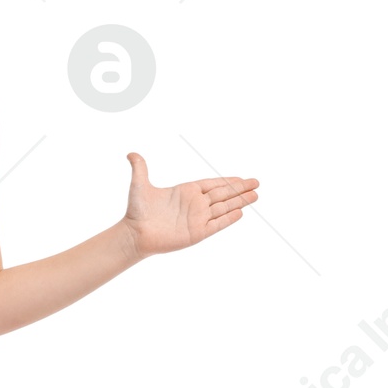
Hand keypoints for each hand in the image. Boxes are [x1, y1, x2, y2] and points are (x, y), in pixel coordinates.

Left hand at [121, 151, 259, 259]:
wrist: (134, 233)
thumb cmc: (136, 211)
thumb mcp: (139, 185)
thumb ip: (140, 168)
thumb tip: (131, 154)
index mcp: (185, 191)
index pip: (212, 184)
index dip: (227, 181)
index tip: (242, 178)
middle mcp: (194, 204)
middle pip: (222, 194)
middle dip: (240, 189)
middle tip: (257, 183)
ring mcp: (197, 219)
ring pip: (223, 208)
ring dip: (239, 202)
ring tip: (255, 196)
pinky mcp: (197, 233)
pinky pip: (217, 225)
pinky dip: (228, 219)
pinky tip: (241, 213)